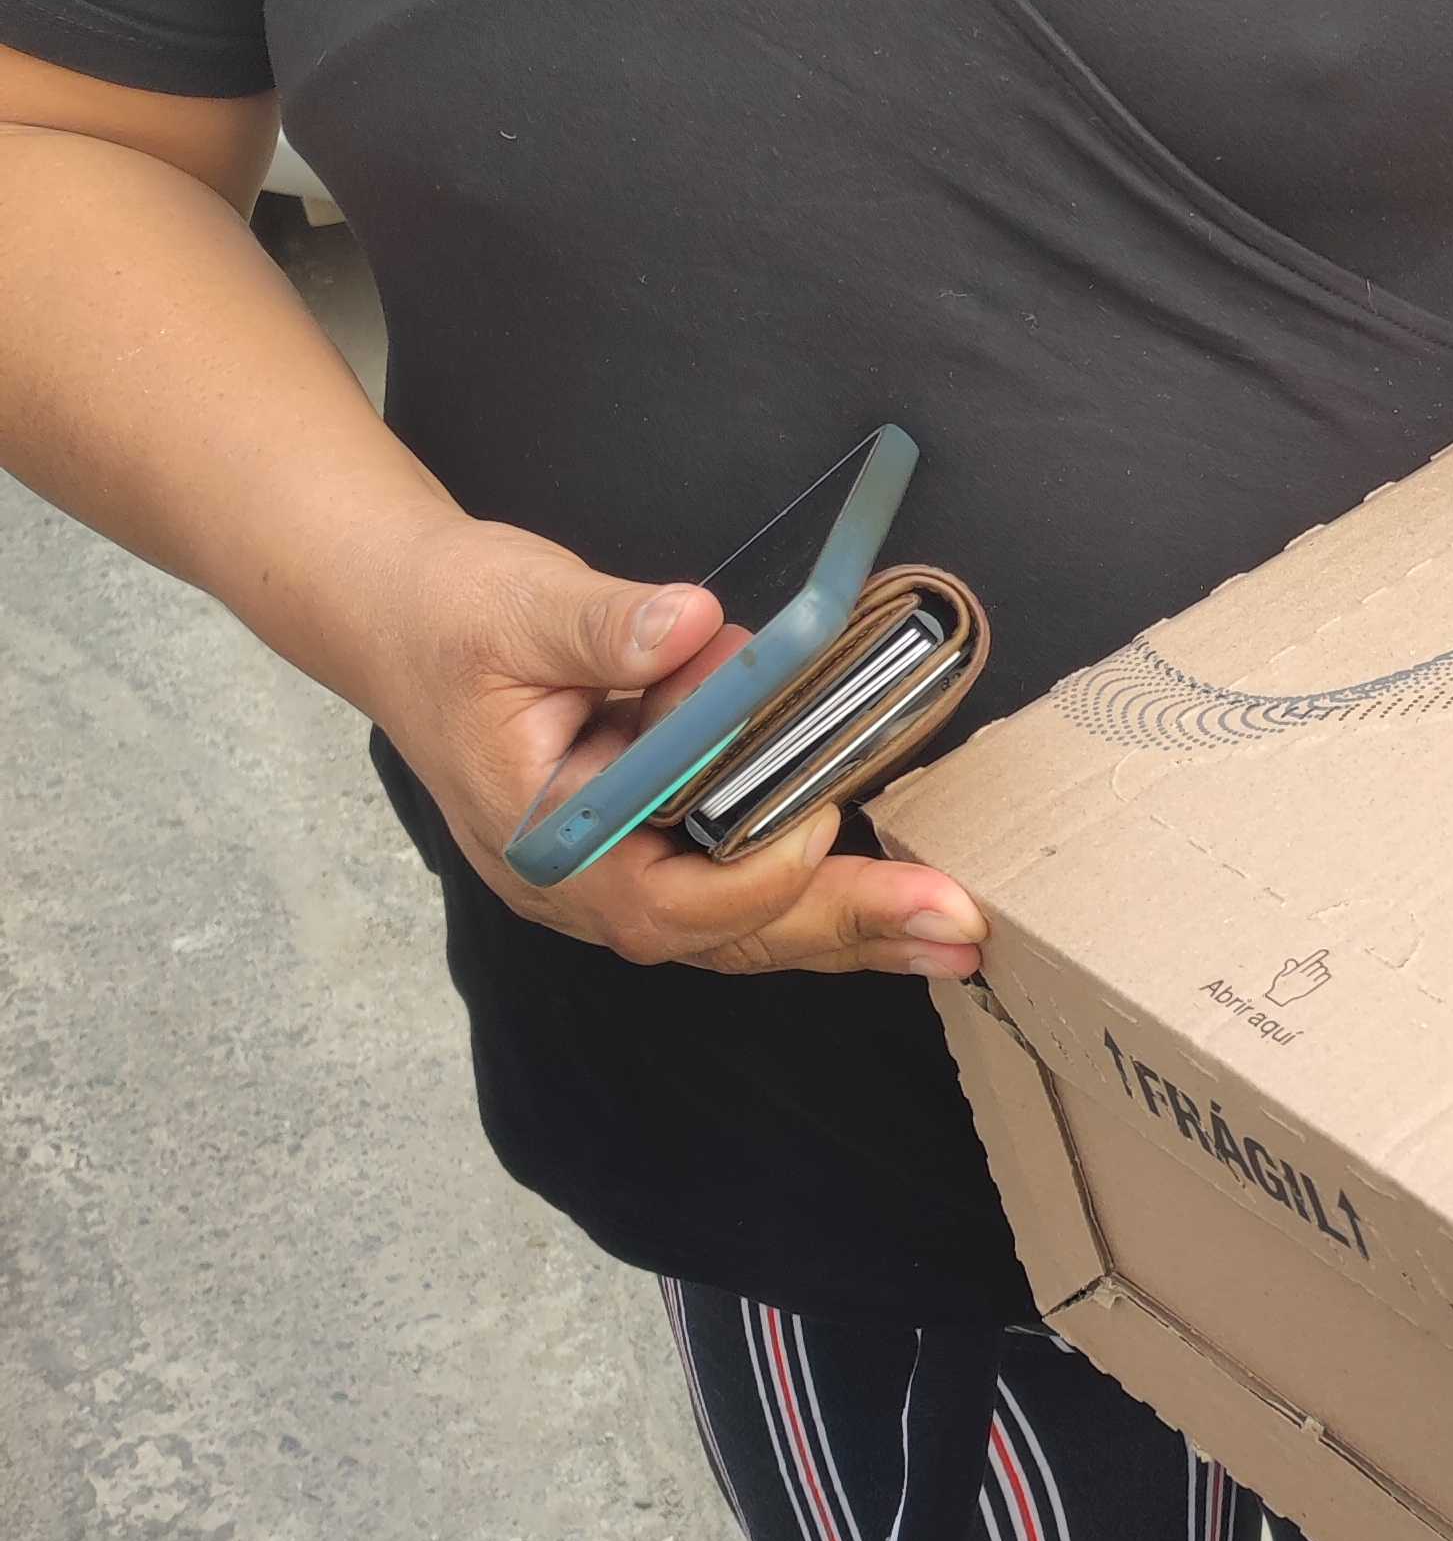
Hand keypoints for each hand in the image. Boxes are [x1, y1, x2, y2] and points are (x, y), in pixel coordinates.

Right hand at [369, 516, 988, 981]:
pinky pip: (749, 885)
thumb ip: (602, 625)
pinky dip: (826, 891)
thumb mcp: (517, 605)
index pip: (657, 901)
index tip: (817, 823)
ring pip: (749, 927)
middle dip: (845, 929)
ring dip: (854, 926)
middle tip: (954, 925)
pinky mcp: (659, 843)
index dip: (748, 876)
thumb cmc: (454, 620)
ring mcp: (625, 871)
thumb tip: (687, 626)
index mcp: (544, 842)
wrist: (410, 620)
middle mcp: (587, 881)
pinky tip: (903, 897)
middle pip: (726, 935)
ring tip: (956, 934)